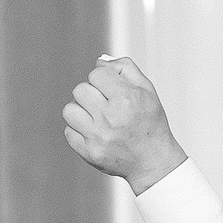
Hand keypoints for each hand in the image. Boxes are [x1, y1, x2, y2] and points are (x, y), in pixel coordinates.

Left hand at [64, 57, 186, 194]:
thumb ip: (125, 69)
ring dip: (81, 111)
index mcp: (126, 99)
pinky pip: (68, 131)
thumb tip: (100, 61)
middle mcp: (111, 118)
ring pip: (69, 110)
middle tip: (105, 106)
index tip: (113, 92)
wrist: (154, 162)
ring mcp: (98, 137)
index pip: (96, 74)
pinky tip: (95, 133)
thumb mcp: (147, 91)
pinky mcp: (89, 152)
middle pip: (80, 90)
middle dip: (91, 95)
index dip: (104, 80)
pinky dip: (79, 130)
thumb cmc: (150, 124)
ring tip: (96, 118)